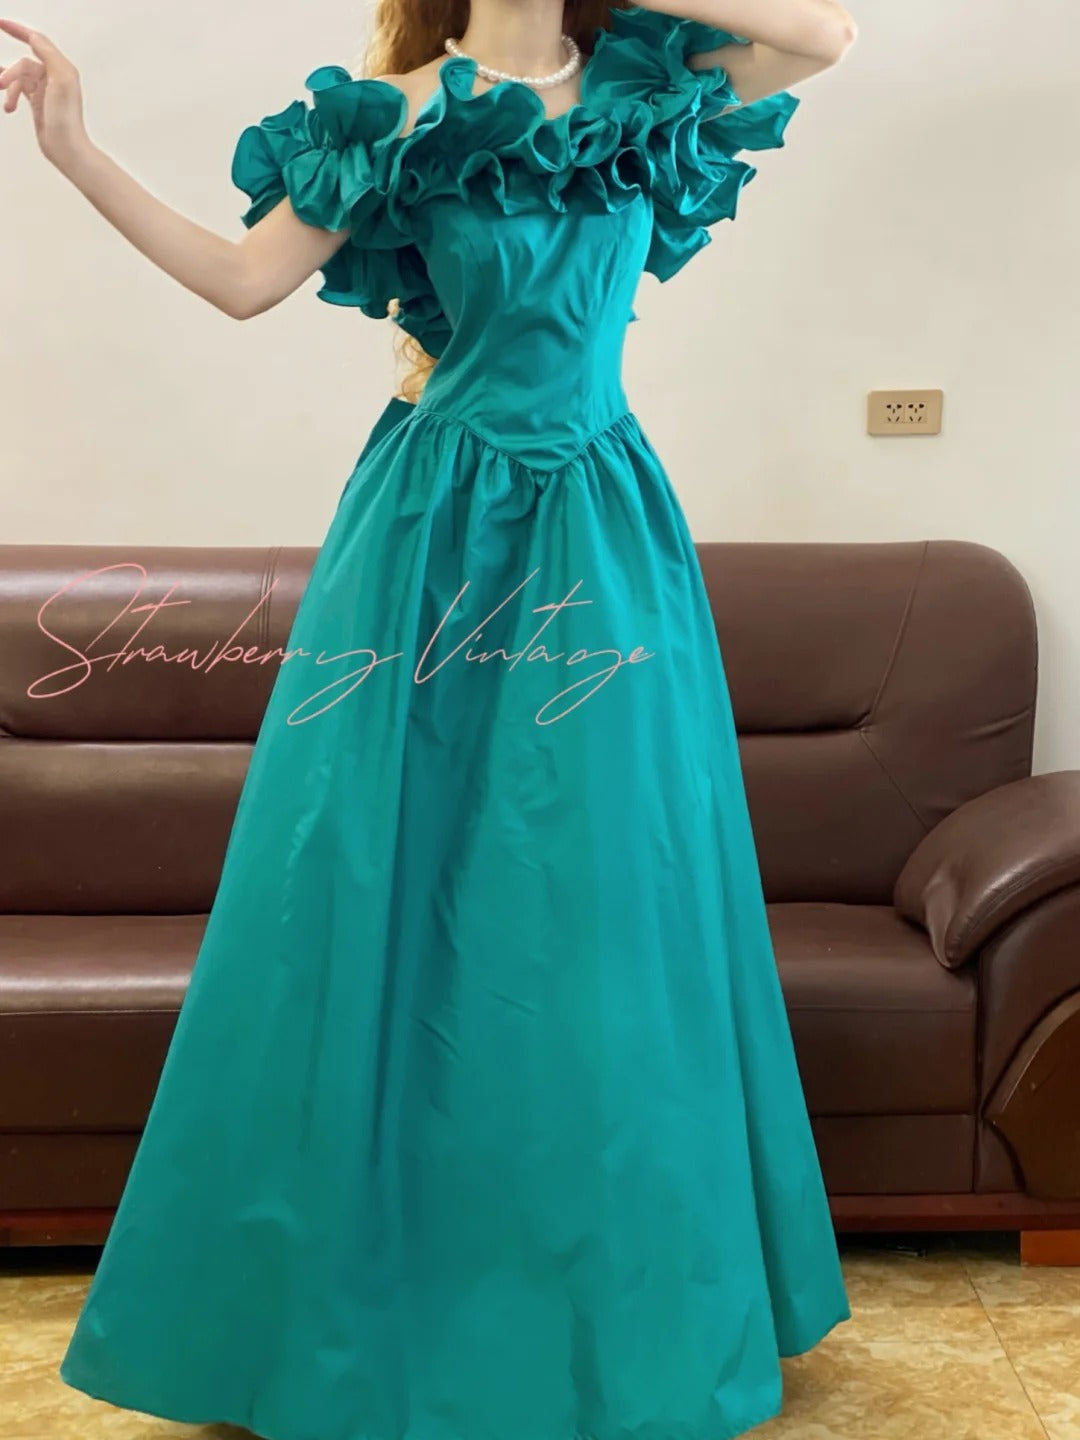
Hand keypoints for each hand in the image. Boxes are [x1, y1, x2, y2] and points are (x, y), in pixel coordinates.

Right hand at [0, 19, 89, 168]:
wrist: (66, 148)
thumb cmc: (67, 119)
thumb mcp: (61, 79)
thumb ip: (48, 54)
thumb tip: (34, 38)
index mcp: (62, 68)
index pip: (36, 41)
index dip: (17, 30)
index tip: (0, 24)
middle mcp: (54, 76)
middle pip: (23, 64)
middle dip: (10, 73)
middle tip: (0, 83)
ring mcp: (45, 89)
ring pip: (18, 78)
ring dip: (9, 88)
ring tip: (6, 102)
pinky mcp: (38, 102)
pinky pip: (17, 89)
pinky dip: (10, 96)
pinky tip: (8, 107)